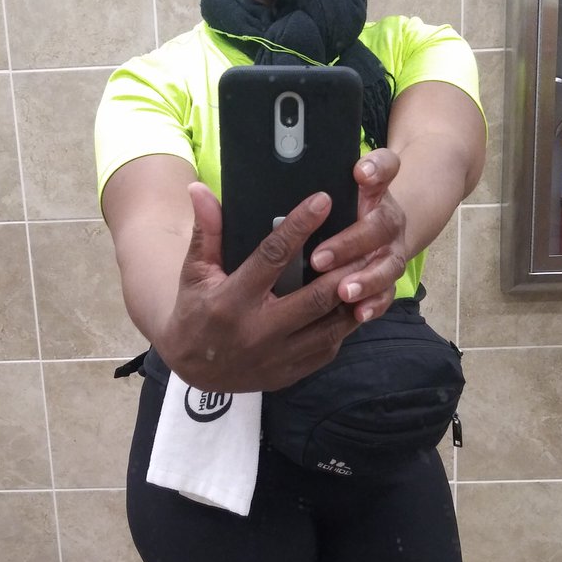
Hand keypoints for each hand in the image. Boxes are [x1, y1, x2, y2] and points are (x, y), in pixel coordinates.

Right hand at [156, 183, 365, 392]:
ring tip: (368, 271)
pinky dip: (343, 326)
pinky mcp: (289, 374)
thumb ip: (206, 232)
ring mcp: (277, 357)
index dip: (299, 226)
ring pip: (329, 327)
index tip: (323, 200)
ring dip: (353, 299)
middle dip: (343, 269)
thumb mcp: (194, 273)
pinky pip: (327, 349)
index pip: (272, 257)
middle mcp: (257, 332)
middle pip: (314, 297)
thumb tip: (199, 188)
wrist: (193, 370)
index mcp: (232, 301)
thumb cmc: (195, 312)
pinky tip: (354, 304)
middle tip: (366, 241)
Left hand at [309, 147, 407, 322]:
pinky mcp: (390, 278)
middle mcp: (388, 219)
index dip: (377, 168)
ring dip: (366, 278)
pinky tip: (360, 313)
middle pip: (381, 225)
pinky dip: (375, 303)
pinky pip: (387, 293)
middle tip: (319, 258)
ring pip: (387, 264)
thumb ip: (314, 186)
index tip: (360, 172)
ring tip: (343, 291)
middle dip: (351, 242)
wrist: (377, 234)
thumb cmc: (341, 213)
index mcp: (374, 191)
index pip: (386, 167)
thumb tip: (267, 178)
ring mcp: (393, 250)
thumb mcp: (331, 194)